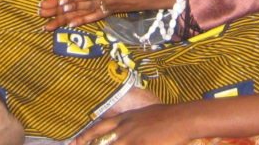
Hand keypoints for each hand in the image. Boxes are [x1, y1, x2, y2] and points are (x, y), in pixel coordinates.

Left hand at [72, 105, 190, 144]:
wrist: (181, 118)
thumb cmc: (167, 117)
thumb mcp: (146, 116)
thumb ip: (134, 123)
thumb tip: (129, 130)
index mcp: (126, 118)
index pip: (101, 127)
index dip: (87, 135)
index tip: (76, 141)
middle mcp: (125, 128)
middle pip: (101, 140)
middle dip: (88, 143)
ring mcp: (132, 138)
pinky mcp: (141, 144)